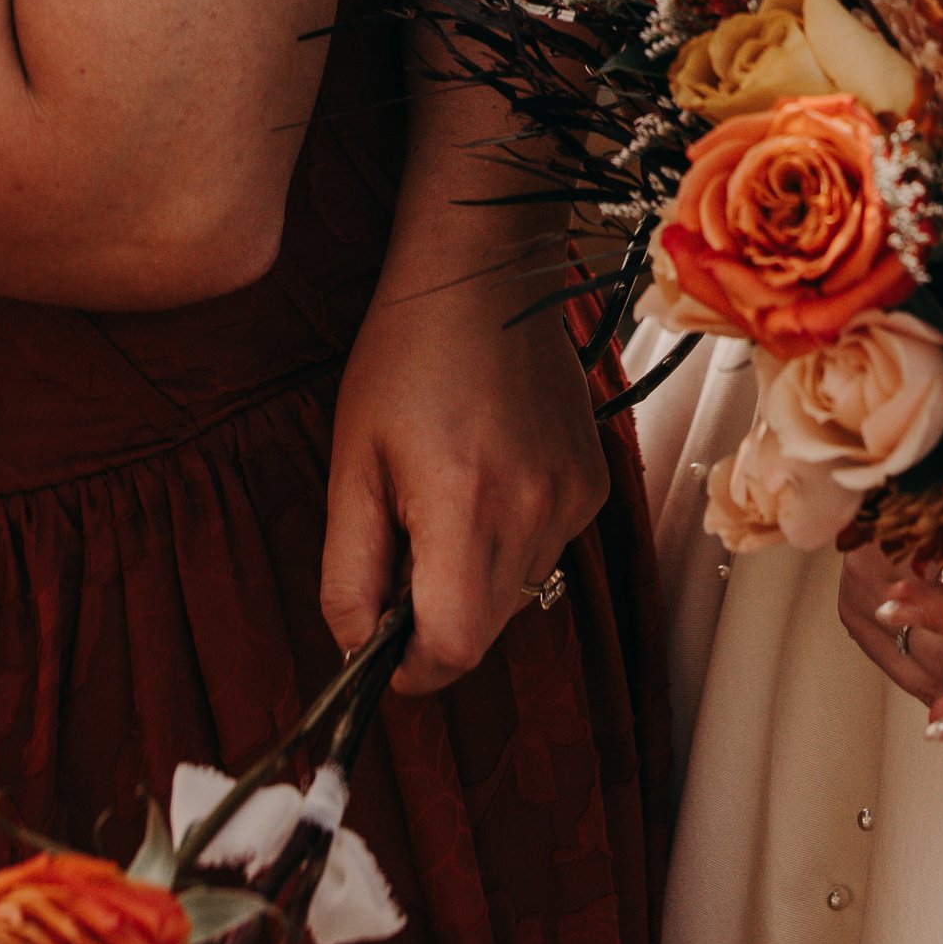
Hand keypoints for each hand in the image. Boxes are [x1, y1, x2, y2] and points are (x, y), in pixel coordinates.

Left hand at [321, 276, 608, 694]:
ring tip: (446, 499)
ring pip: (517, 593)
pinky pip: (547, 548)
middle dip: (436, 619)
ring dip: (474, 578)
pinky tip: (488, 477)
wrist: (485, 274)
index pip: (453, 649)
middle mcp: (535, 510)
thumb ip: (348, 571)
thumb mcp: (353, 466)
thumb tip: (357, 647)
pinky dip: (511, 539)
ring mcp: (574, 496)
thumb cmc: (405, 357)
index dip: (411, 669)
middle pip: (485, 629)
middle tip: (403, 550)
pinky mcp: (594, 481)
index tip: (382, 648)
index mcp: (465, 508)